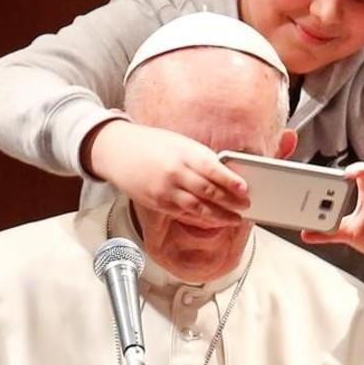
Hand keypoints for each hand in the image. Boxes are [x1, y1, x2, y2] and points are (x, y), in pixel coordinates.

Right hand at [84, 120, 248, 227]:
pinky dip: (201, 218)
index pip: (213, 169)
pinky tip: (212, 220)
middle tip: (246, 207)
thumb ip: (201, 159)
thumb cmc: (152, 145)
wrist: (117, 151)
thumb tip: (226, 174)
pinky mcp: (157, 203)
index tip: (245, 189)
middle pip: (208, 191)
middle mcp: (175, 172)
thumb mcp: (180, 144)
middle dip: (230, 202)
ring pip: (198, 208)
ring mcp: (165, 190)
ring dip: (219, 216)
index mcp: (184, 153)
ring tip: (234, 219)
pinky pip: (183, 213)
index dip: (231, 182)